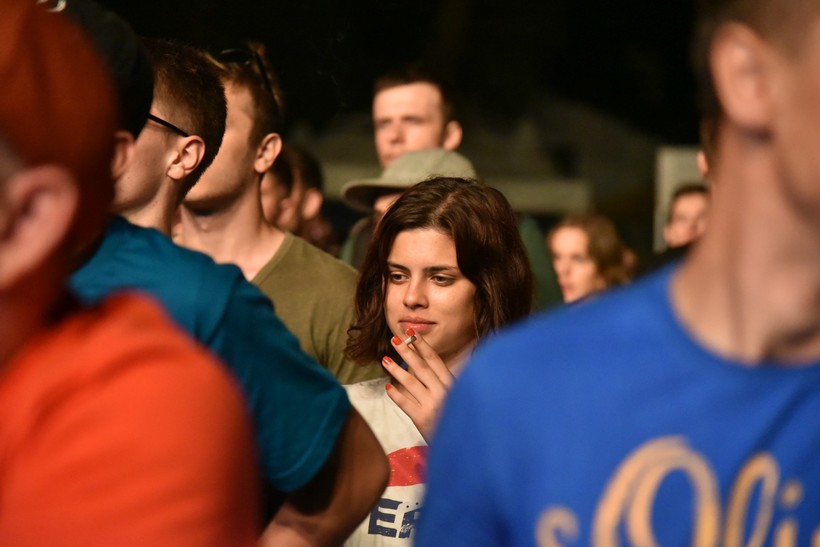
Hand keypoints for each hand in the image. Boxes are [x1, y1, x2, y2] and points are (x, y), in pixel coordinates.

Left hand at [381, 328, 454, 442]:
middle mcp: (442, 391)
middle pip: (421, 367)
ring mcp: (432, 405)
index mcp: (452, 383)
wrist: (466, 444)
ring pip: (411, 383)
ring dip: (396, 370)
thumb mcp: (459, 395)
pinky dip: (396, 395)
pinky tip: (387, 387)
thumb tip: (440, 362)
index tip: (412, 333)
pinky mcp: (422, 419)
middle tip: (394, 339)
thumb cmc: (461, 417)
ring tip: (384, 360)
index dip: (422, 345)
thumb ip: (448, 381)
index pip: (434, 360)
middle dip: (407, 351)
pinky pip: (405, 404)